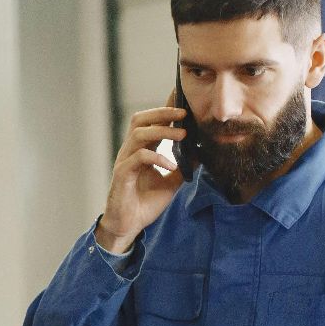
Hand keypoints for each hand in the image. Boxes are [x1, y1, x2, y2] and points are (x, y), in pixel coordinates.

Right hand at [99, 103, 187, 252]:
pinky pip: (138, 158)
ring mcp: (124, 161)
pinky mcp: (122, 175)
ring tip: (182, 135)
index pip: (151, 122)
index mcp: (140, 150)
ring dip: (162, 131)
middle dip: (162, 112)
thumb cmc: (144, 203)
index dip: (165, 109)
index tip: (183, 100)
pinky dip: (157, 158)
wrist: (128, 226)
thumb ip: (184, 167)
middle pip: (140, 119)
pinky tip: (171, 165)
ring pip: (139, 134)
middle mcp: (130, 151)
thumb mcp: (171, 182)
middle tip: (184, 113)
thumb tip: (202, 153)